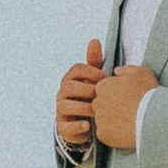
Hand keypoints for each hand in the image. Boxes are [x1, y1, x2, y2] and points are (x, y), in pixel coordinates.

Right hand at [55, 39, 104, 157]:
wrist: (86, 122)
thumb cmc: (91, 96)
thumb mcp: (94, 79)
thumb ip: (94, 61)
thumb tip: (94, 40)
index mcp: (71, 78)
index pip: (77, 68)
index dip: (92, 72)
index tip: (106, 80)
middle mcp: (63, 92)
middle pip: (69, 86)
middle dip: (87, 90)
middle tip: (103, 97)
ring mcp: (61, 110)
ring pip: (64, 105)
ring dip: (82, 108)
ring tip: (97, 111)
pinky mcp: (63, 127)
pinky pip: (65, 126)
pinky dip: (77, 126)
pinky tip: (88, 125)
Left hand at [92, 63, 156, 150]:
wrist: (153, 117)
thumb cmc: (148, 93)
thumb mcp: (141, 72)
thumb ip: (126, 69)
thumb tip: (117, 71)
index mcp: (103, 86)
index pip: (104, 89)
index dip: (116, 93)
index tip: (127, 97)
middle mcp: (97, 102)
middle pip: (101, 104)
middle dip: (112, 107)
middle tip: (128, 110)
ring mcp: (99, 119)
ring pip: (103, 120)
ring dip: (113, 120)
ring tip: (129, 121)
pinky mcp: (103, 134)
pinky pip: (106, 134)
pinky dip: (114, 134)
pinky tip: (127, 131)